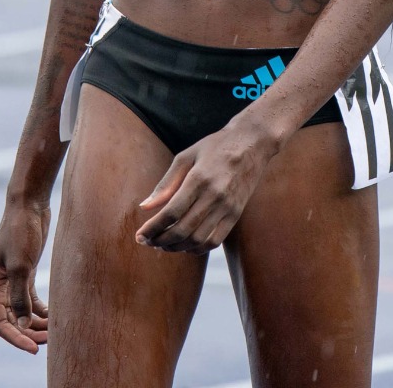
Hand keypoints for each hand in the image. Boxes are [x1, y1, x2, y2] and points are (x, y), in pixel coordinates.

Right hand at [0, 201, 50, 353]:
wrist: (29, 203)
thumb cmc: (21, 231)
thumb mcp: (21, 265)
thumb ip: (20, 296)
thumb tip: (23, 325)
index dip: (16, 338)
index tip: (34, 348)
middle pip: (11, 321)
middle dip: (29, 333)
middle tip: (50, 341)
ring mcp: (12, 280)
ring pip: (22, 313)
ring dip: (36, 324)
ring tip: (55, 332)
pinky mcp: (25, 273)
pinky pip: (31, 301)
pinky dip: (41, 311)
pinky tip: (54, 317)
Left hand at [135, 118, 277, 254]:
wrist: (252, 143)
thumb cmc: (215, 147)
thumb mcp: (187, 156)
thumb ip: (166, 183)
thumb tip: (145, 207)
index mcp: (199, 178)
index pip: (171, 212)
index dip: (153, 227)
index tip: (140, 235)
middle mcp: (214, 195)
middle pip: (183, 229)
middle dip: (160, 240)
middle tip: (148, 242)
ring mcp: (227, 207)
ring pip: (198, 240)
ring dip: (177, 247)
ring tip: (163, 244)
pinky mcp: (236, 215)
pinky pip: (215, 241)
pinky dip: (197, 248)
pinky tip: (185, 245)